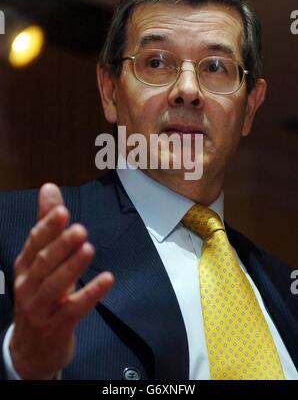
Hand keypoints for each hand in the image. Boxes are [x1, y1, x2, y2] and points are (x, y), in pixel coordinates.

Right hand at [10, 183, 113, 378]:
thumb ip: (46, 224)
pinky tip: (107, 280)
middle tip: (80, 229)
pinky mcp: (56, 326)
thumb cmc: (39, 295)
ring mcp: (40, 308)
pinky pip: (74, 309)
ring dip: (72, 267)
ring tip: (88, 249)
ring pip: (54, 286)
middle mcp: (27, 285)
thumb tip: (50, 188)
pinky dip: (90, 294)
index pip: (34, 243)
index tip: (62, 211)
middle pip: (43, 263)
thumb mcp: (40, 260)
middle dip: (60, 245)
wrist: (31, 348)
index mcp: (24, 266)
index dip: (47, 228)